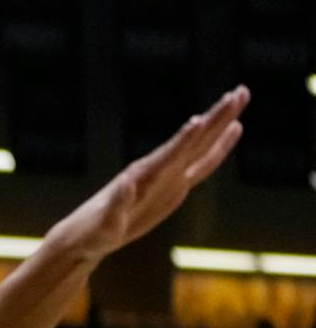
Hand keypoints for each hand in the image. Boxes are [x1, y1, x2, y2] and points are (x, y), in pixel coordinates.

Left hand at [45, 86, 247, 263]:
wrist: (88, 235)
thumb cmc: (93, 233)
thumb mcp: (104, 224)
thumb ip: (116, 205)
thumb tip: (126, 182)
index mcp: (143, 177)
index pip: (169, 155)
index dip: (185, 140)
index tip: (200, 119)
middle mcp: (158, 169)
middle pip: (193, 140)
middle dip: (216, 118)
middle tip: (239, 91)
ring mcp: (169, 175)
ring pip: (202, 144)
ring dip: (221, 121)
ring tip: (240, 96)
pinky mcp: (176, 185)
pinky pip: (203, 162)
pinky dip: (220, 145)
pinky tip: (234, 128)